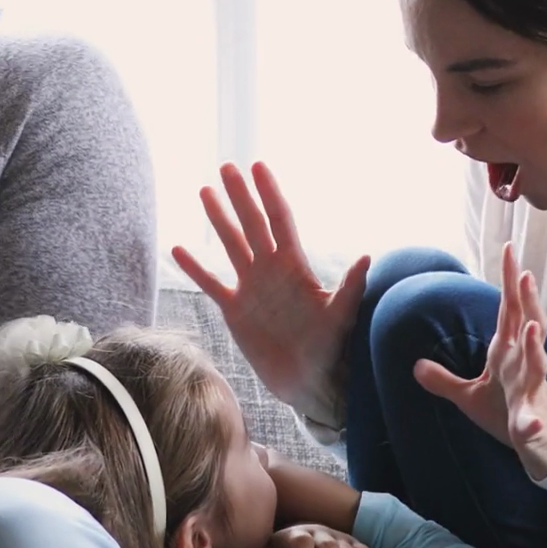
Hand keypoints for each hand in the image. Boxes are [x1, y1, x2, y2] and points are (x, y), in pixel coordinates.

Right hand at [170, 162, 369, 409]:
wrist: (308, 381)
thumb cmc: (330, 348)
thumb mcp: (340, 317)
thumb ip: (349, 288)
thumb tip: (367, 257)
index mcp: (296, 267)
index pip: (280, 221)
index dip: (269, 194)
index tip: (258, 166)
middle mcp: (271, 270)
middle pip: (252, 225)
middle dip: (240, 196)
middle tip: (226, 166)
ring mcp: (251, 287)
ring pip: (231, 245)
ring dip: (218, 219)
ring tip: (205, 191)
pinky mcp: (234, 309)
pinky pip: (210, 283)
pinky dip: (195, 268)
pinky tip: (179, 249)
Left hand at [413, 242, 546, 480]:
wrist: (543, 447)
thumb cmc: (509, 413)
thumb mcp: (470, 395)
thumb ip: (444, 379)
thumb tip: (416, 365)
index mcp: (508, 353)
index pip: (509, 311)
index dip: (509, 282)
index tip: (509, 249)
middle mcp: (523, 365)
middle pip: (528, 325)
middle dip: (526, 300)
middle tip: (523, 272)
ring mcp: (531, 392)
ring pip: (537, 365)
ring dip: (535, 348)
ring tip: (531, 328)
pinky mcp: (531, 423)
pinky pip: (530, 422)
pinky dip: (529, 422)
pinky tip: (528, 424)